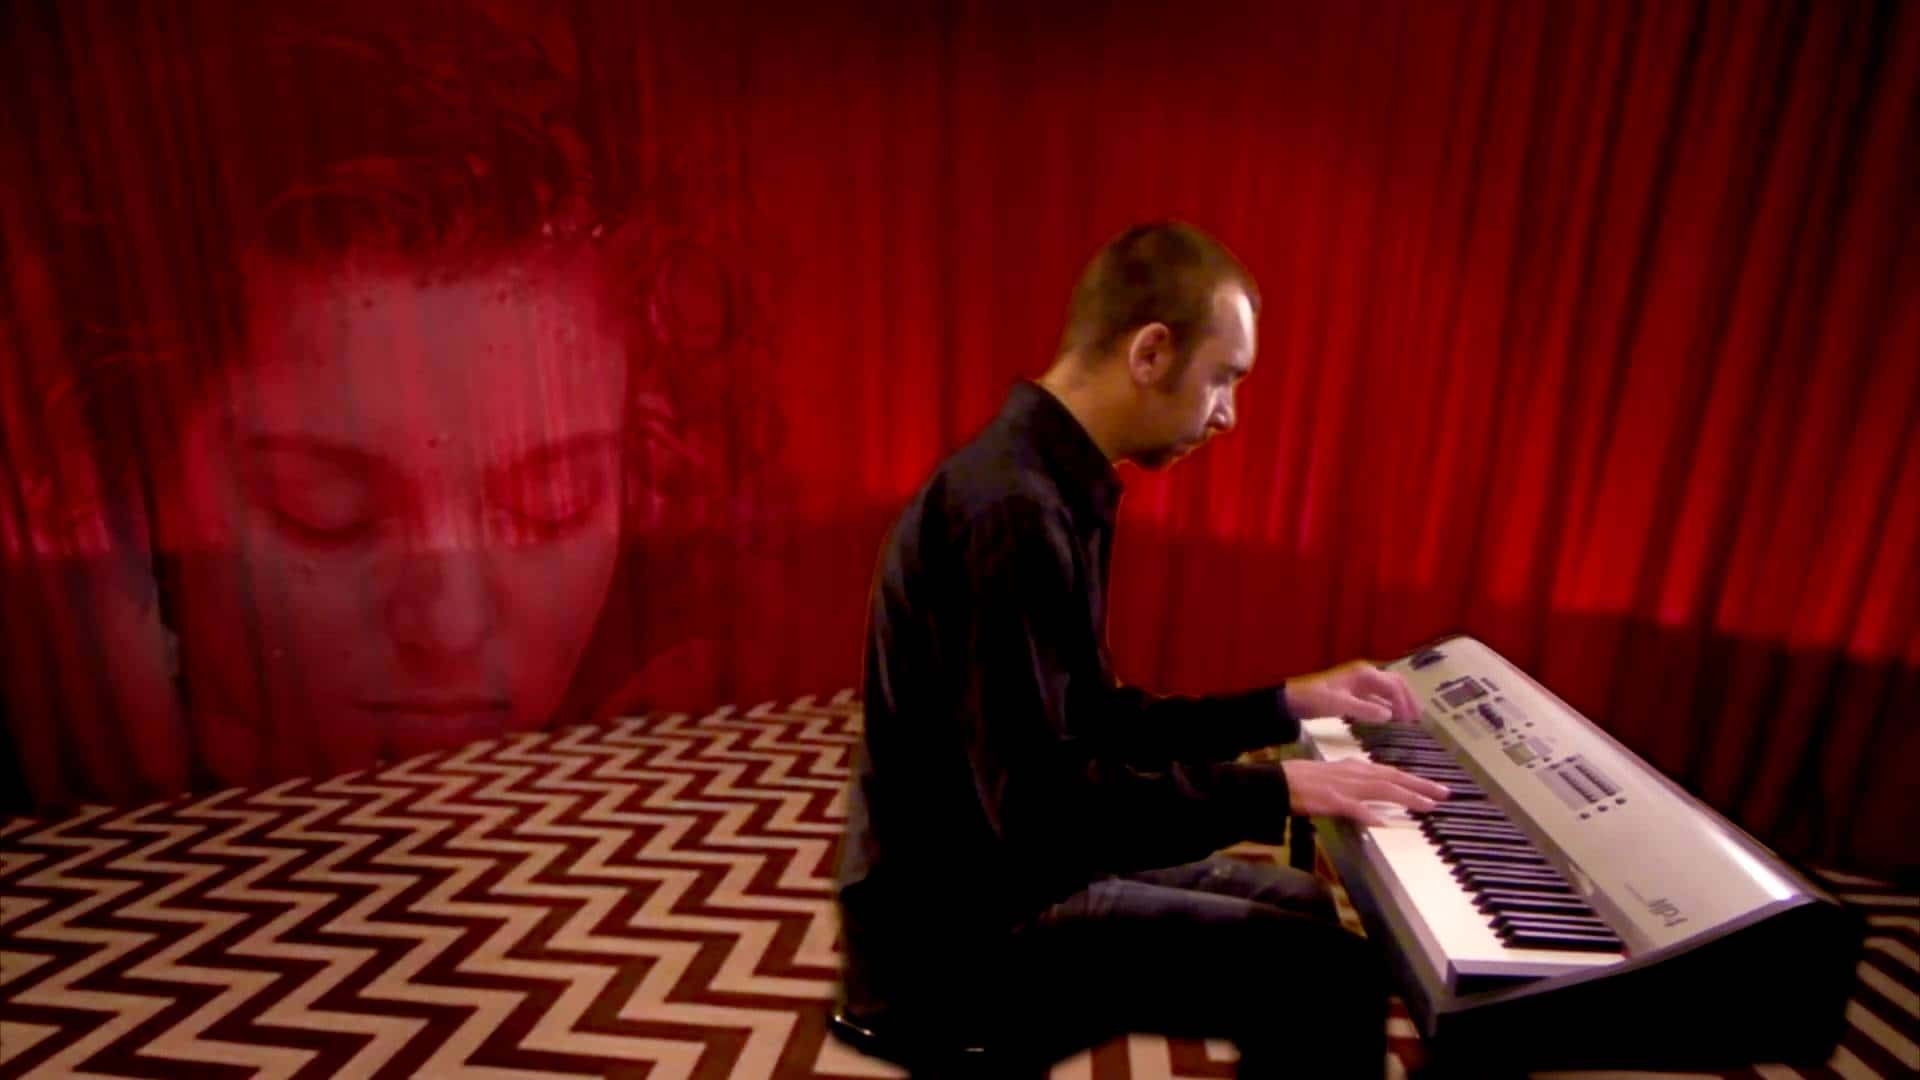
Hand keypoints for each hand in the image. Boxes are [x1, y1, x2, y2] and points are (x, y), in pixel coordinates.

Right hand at [1282, 758, 1449, 826]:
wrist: (1277, 781)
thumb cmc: (1301, 780)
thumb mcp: (1333, 777)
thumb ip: (1354, 789)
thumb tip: (1372, 804)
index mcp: (1354, 768)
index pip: (1391, 773)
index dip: (1414, 780)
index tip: (1434, 788)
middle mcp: (1354, 773)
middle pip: (1393, 778)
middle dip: (1420, 786)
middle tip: (1444, 793)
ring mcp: (1344, 786)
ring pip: (1381, 789)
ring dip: (1406, 797)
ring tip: (1426, 806)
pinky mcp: (1331, 799)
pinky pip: (1353, 807)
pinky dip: (1368, 813)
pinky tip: (1382, 822)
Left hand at [1284, 659, 1419, 724]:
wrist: (1294, 700)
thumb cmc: (1315, 699)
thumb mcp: (1339, 704)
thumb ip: (1365, 710)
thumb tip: (1390, 716)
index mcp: (1364, 674)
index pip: (1394, 685)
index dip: (1405, 702)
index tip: (1412, 720)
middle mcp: (1365, 675)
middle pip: (1395, 683)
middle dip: (1408, 699)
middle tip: (1418, 718)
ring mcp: (1360, 683)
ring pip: (1388, 690)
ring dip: (1399, 702)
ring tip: (1410, 719)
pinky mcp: (1354, 693)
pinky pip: (1377, 698)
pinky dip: (1387, 707)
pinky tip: (1391, 719)